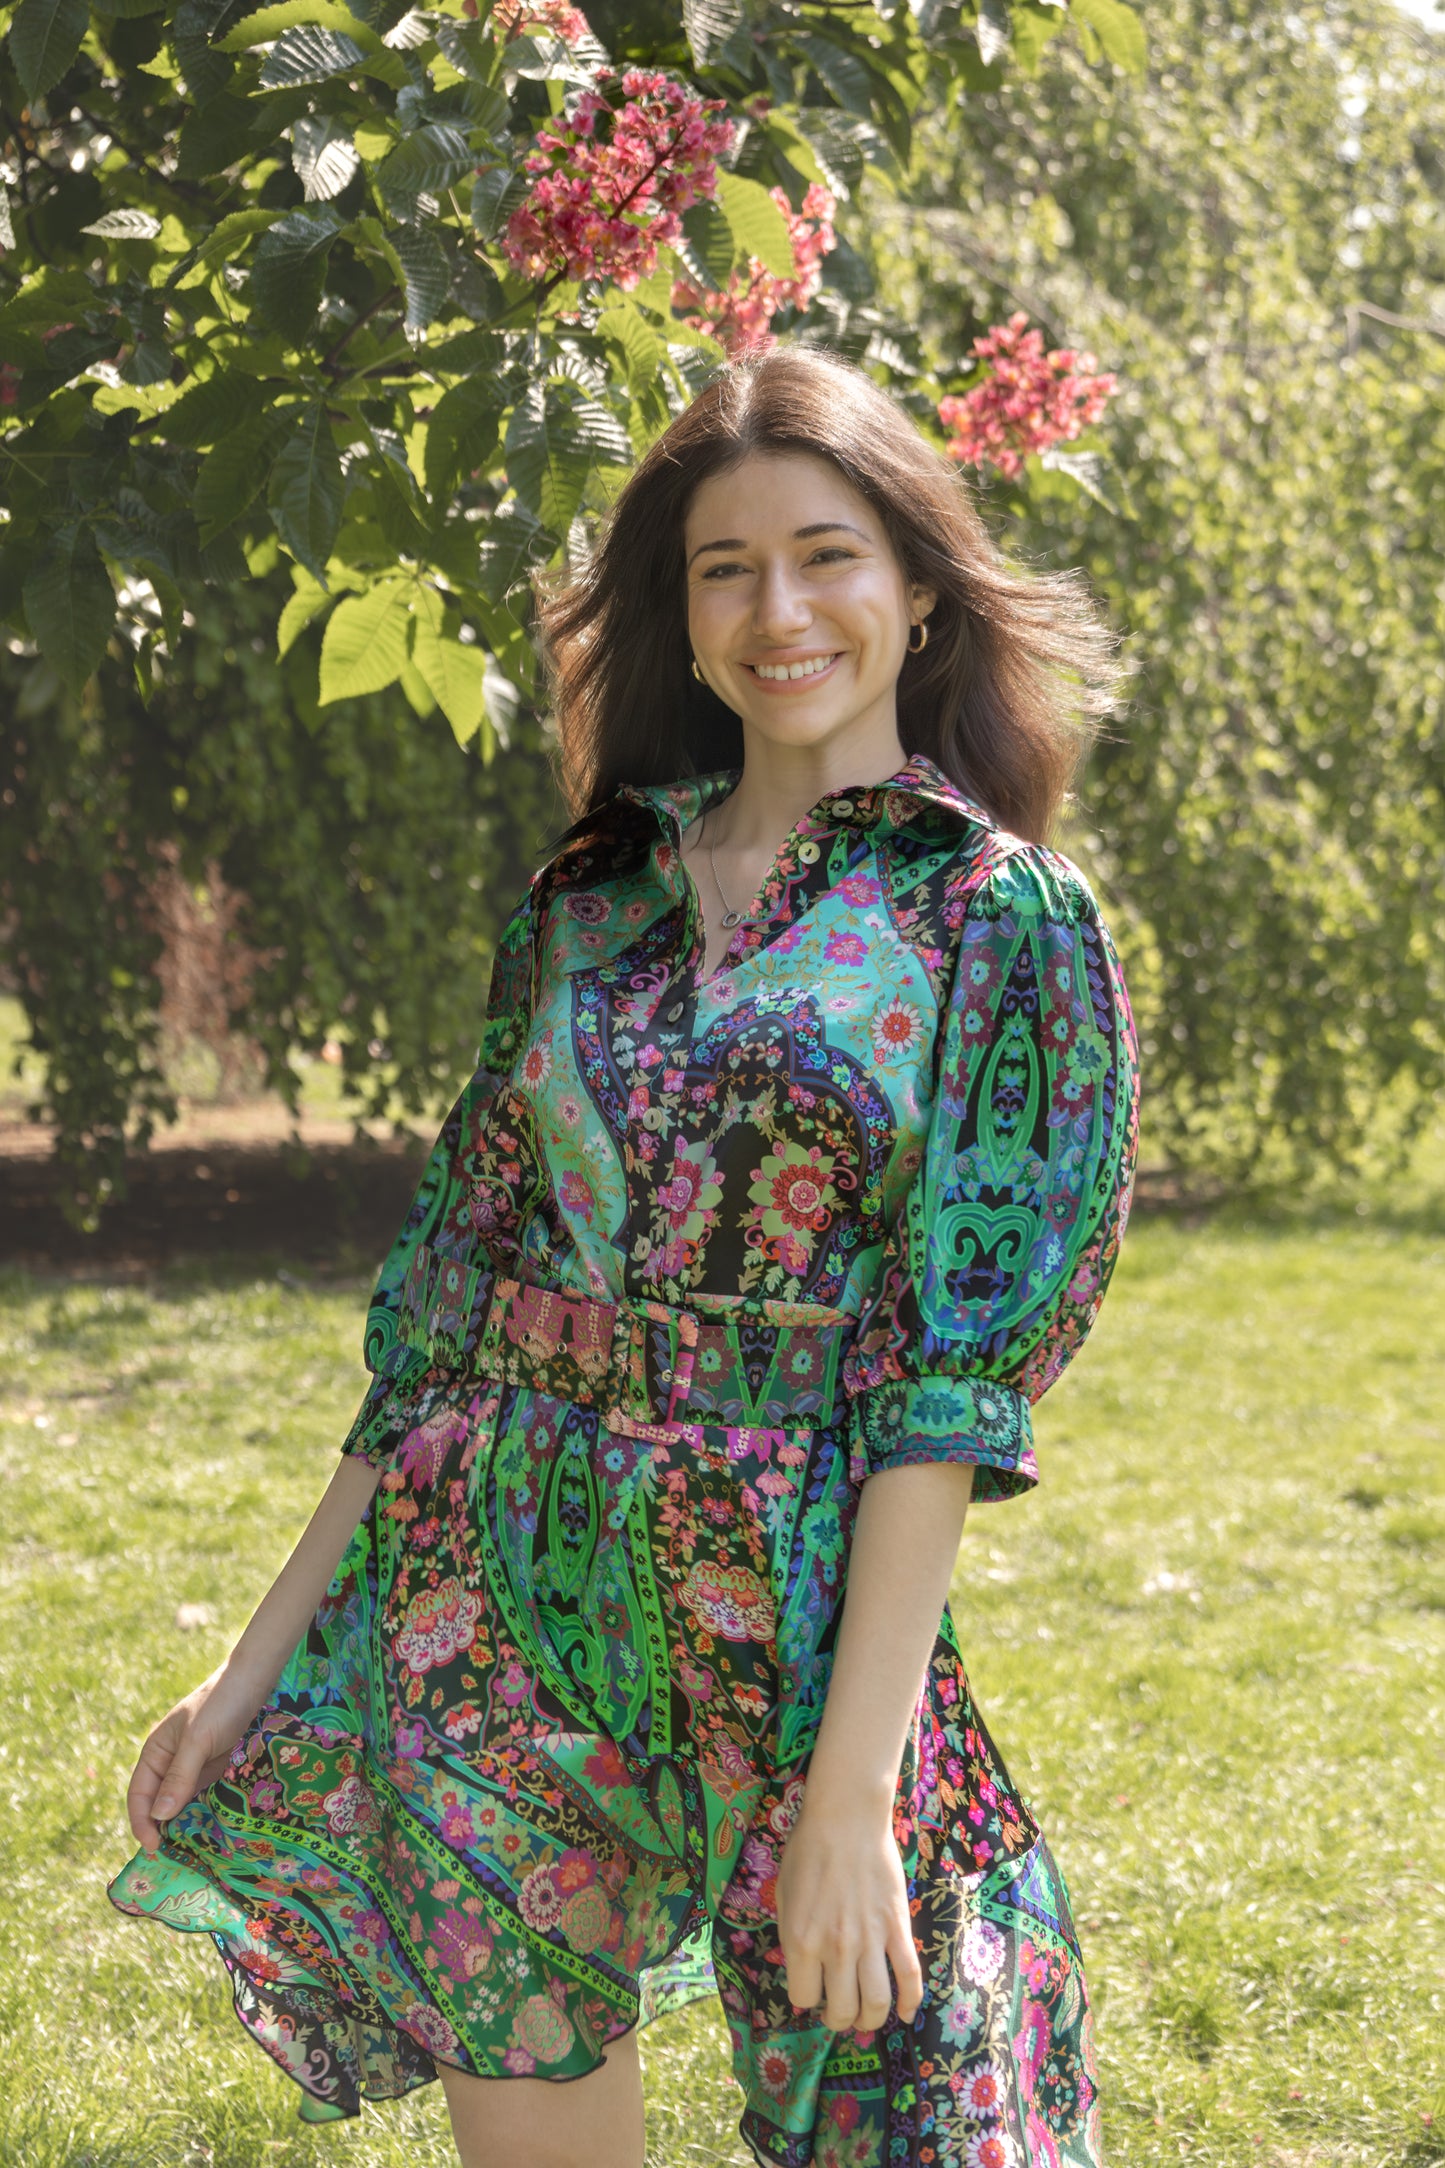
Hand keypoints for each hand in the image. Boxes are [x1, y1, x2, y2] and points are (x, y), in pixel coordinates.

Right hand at [126, 1661, 266, 1854]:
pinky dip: (207, 1816)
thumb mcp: (197, 1739)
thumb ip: (179, 1776)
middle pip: (160, 1805)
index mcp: (156, 1753)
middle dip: (163, 1831)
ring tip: (194, 1853)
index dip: (142, 1823)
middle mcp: (172, 1765)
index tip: (154, 1847)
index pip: (139, 1795)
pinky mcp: (218, 1773)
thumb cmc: (220, 1704)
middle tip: (175, 1859)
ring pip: (184, 1806)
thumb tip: (159, 1816)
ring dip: (187, 1827)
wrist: (255, 1681)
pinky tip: (214, 1833)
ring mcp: (195, 1770)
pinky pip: (207, 1800)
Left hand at [775, 1794, 923, 2032]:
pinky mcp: (898, 1928)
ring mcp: (870, 1940)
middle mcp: (836, 1949)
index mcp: (802, 1941)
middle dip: (839, 2019)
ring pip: (876, 2003)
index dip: (806, 1998)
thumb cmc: (807, 1851)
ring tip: (866, 2016)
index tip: (811, 1988)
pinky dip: (910, 2002)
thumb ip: (792, 1937)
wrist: (846, 1819)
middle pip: (841, 2011)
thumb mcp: (784, 1896)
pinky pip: (910, 1976)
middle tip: (840, 2011)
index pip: (802, 1999)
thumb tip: (803, 1970)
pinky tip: (904, 2012)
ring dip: (871, 2020)